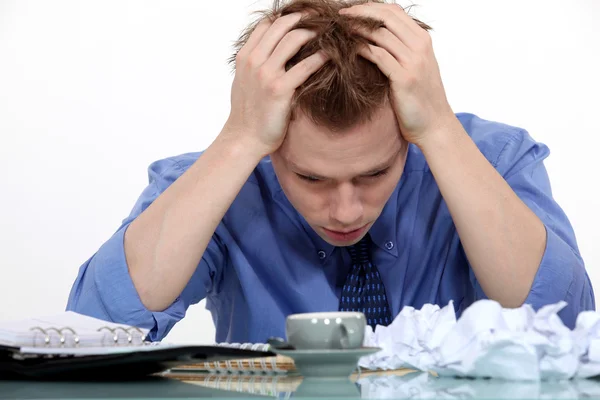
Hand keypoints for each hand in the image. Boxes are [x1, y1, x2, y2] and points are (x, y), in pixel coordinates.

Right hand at [222, 13, 328, 156]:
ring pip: (294, 39)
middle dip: (304, 18)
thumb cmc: (247, 114)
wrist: (244, 139)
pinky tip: (331, 56)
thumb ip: (256, 64)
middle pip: (281, 26)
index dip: (286, 17)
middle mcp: (253, 61)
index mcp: (245, 57)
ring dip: (314, 33)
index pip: (266, 24)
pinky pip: (305, 66)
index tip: (303, 17)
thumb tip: (272, 52)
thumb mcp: (244, 82)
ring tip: (329, 34)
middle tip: (321, 19)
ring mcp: (266, 74)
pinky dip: (321, 57)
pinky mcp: (280, 89)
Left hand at [340, 4, 455, 147]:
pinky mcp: (404, 78)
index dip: (370, 7)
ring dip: (356, 29)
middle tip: (340, 15)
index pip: (394, 10)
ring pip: (380, 33)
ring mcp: (414, 61)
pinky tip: (348, 50)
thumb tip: (373, 37)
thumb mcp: (414, 67)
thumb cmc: (420, 99)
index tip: (350, 11)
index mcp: (422, 39)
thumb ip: (400, 49)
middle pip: (386, 16)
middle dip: (360, 12)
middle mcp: (420, 46)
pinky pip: (378, 55)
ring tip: (339, 31)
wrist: (434, 126)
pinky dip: (361, 49)